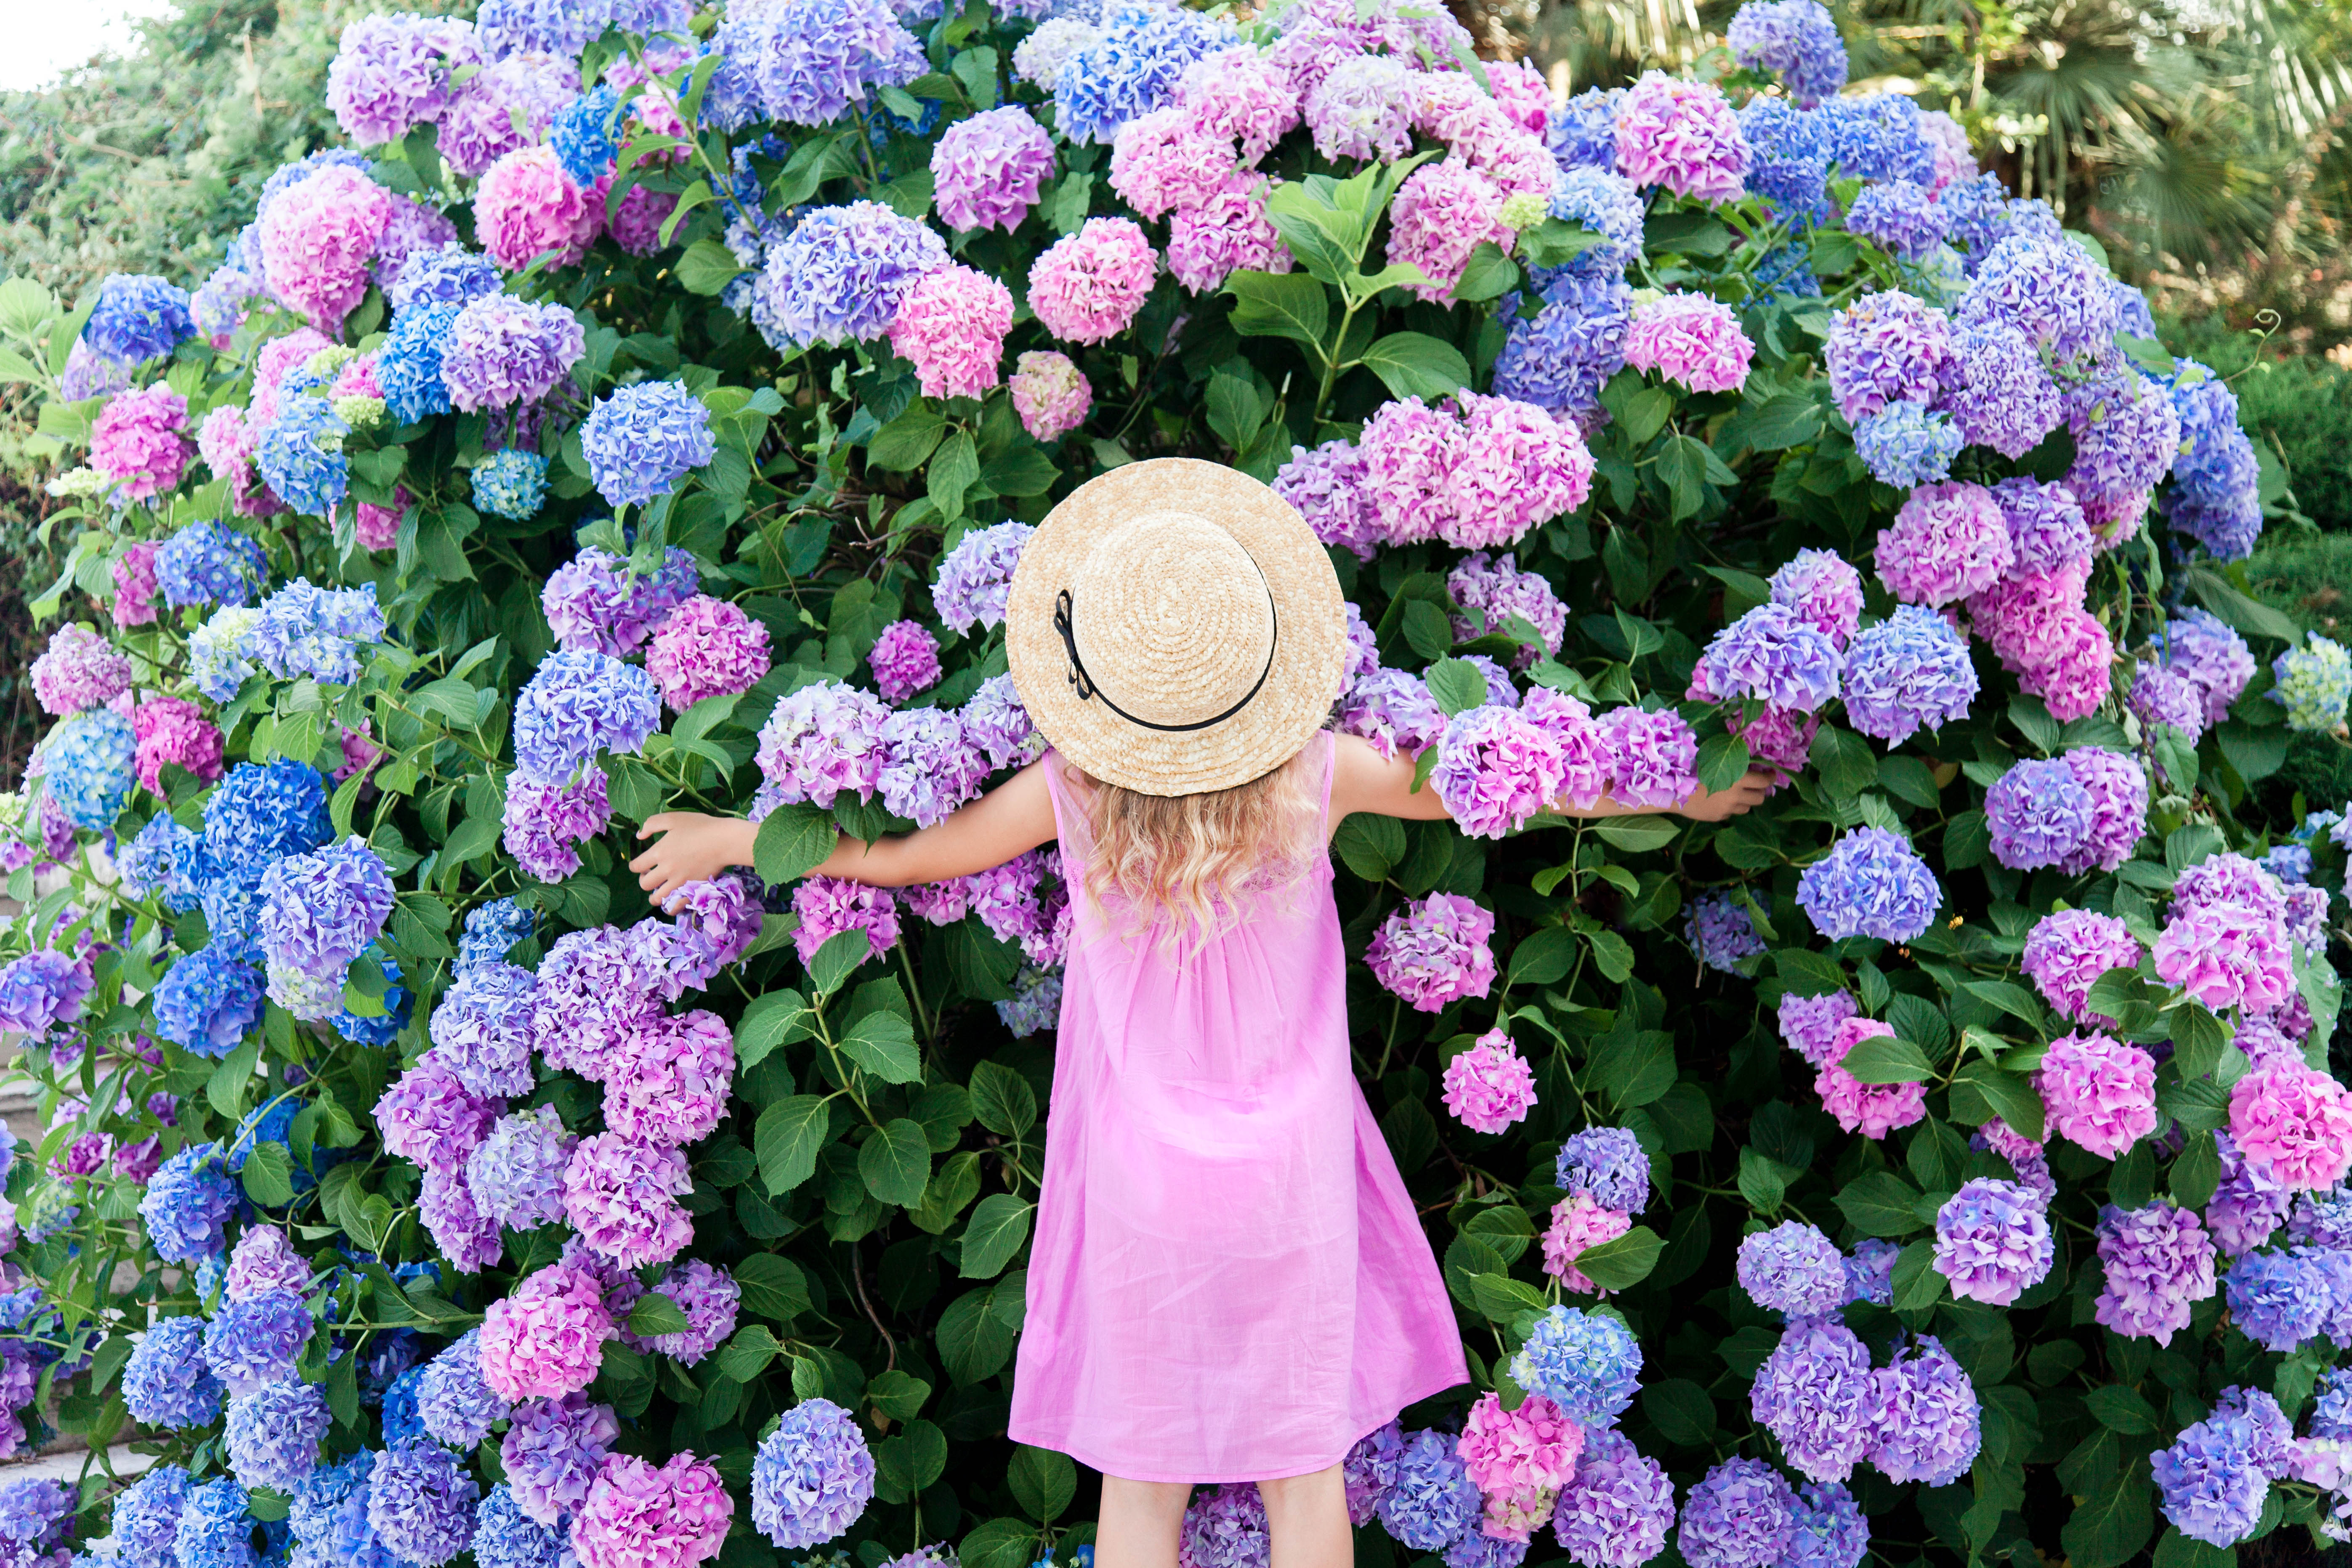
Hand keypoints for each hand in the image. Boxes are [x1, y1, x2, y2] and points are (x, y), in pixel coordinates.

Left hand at [630, 813, 751, 908]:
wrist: (725, 841)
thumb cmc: (700, 826)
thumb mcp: (673, 818)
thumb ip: (651, 824)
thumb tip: (639, 835)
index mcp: (659, 852)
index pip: (636, 866)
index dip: (635, 866)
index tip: (641, 864)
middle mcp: (666, 870)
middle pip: (645, 884)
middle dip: (644, 880)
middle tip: (651, 875)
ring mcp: (680, 882)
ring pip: (657, 898)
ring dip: (654, 895)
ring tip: (659, 890)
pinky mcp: (692, 890)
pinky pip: (675, 907)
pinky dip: (670, 907)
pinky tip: (671, 902)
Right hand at [1674, 769, 1776, 822]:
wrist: (1673, 791)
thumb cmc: (1691, 770)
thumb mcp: (1713, 761)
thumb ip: (1730, 763)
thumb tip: (1747, 762)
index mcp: (1736, 778)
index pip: (1763, 781)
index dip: (1770, 777)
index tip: (1771, 774)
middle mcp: (1736, 795)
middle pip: (1760, 798)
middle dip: (1760, 791)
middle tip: (1756, 785)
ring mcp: (1728, 809)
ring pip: (1748, 807)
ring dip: (1746, 800)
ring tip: (1738, 794)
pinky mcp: (1720, 817)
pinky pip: (1732, 813)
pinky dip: (1731, 807)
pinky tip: (1721, 800)